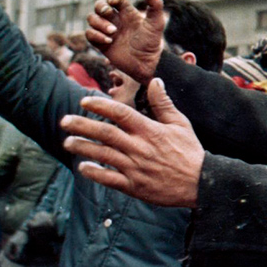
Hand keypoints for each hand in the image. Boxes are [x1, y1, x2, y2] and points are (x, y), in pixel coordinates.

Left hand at [61, 79, 202, 207]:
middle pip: (105, 133)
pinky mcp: (134, 186)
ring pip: (103, 155)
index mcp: (150, 130)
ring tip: (68, 142)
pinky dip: (94, 173)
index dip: (101, 106)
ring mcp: (135, 168)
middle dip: (82, 125)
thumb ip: (163, 103)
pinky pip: (109, 179)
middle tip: (65, 120)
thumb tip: (155, 80)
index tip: (85, 101)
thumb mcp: (181, 123)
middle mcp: (139, 147)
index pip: (121, 113)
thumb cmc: (190, 151)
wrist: (201, 182)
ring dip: (83, 148)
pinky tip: (83, 167)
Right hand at [85, 0, 164, 83]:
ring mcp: (107, 31)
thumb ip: (155, 4)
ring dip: (99, 23)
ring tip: (113, 32)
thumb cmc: (152, 42)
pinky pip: (89, 34)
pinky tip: (108, 41)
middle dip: (101, 7)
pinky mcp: (101, 43)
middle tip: (108, 13)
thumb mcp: (156, 22)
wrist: (147, 63)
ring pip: (92, 18)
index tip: (113, 2)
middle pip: (99, 6)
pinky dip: (95, 35)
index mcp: (127, 12)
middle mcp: (116, 19)